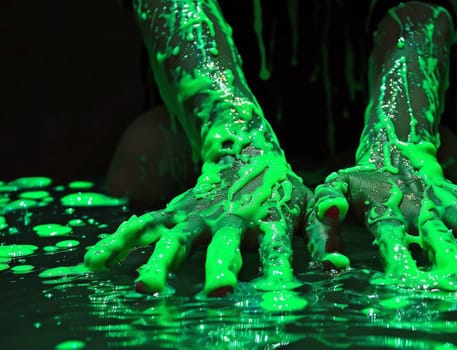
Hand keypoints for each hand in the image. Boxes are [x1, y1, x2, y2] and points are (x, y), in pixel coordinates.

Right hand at [84, 149, 309, 294]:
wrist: (246, 147)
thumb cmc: (283, 188)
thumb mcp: (309, 207)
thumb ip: (325, 237)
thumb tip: (341, 269)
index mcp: (268, 220)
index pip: (276, 250)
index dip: (278, 272)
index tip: (280, 298)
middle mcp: (231, 218)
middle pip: (223, 246)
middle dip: (220, 269)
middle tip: (217, 294)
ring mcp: (198, 213)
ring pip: (177, 238)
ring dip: (162, 263)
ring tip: (146, 289)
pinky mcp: (174, 210)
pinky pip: (143, 225)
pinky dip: (120, 242)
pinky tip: (94, 263)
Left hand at [305, 143, 456, 289]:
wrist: (392, 147)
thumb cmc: (359, 178)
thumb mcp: (333, 185)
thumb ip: (327, 204)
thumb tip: (330, 216)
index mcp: (387, 206)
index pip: (393, 235)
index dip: (400, 256)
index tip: (410, 279)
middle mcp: (422, 205)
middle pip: (441, 233)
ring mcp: (447, 202)